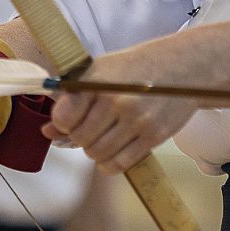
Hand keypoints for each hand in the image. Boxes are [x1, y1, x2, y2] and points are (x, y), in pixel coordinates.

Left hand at [42, 41, 194, 174]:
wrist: (184, 66)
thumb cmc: (138, 68)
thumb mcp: (102, 71)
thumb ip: (73, 98)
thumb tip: (46, 132)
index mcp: (99, 80)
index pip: (63, 117)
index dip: (62, 123)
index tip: (71, 119)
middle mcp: (116, 99)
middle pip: (80, 139)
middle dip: (81, 138)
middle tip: (93, 128)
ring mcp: (137, 119)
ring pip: (97, 154)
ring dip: (96, 151)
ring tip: (106, 137)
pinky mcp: (153, 136)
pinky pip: (119, 164)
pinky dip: (110, 164)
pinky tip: (114, 151)